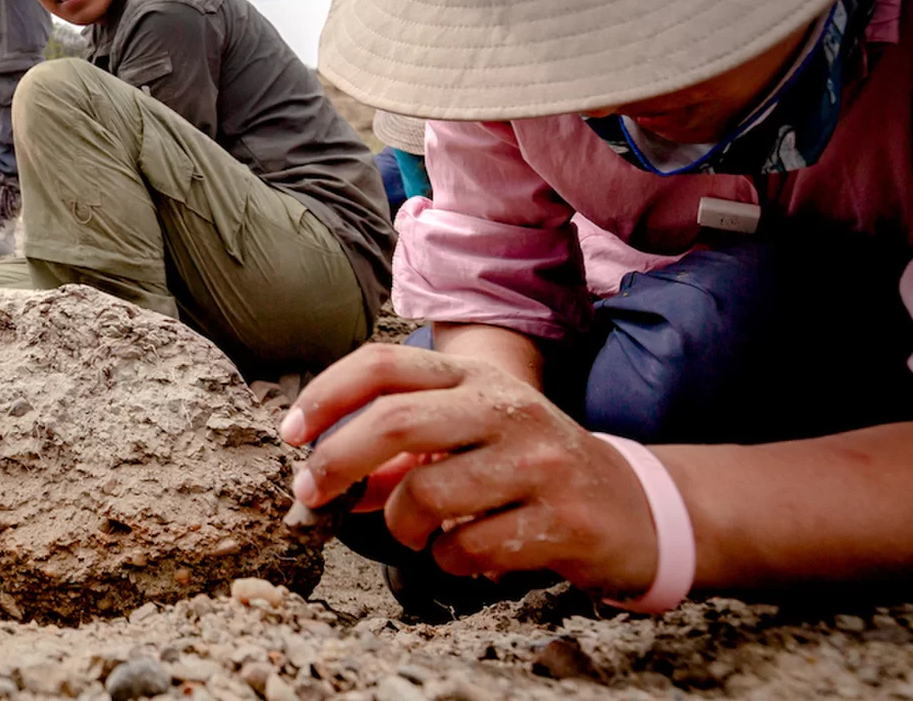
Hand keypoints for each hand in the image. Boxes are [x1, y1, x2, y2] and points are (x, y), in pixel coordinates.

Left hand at [283, 343, 657, 596]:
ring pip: (426, 494)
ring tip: (415, 534)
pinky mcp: (562, 518)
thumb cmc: (529, 468)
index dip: (326, 395)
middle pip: (394, 421)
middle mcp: (505, 407)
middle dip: (335, 461)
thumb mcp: (466, 440)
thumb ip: (399, 451)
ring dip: (401, 527)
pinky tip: (462, 555)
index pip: (382, 364)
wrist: (634, 507)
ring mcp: (537, 461)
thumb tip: (330, 478)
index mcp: (475, 376)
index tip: (290, 433)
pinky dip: (447, 560)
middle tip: (312, 495)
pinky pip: (468, 548)